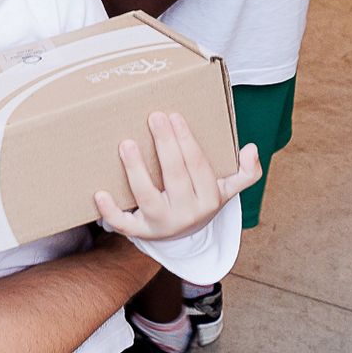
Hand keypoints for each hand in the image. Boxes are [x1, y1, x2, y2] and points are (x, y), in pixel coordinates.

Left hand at [93, 112, 262, 240]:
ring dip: (136, 170)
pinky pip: (124, 224)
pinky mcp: (140, 232)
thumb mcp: (226, 189)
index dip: (186, 141)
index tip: (174, 115)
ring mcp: (161, 224)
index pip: (198, 166)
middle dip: (165, 145)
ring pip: (148, 197)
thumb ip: (246, 172)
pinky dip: (110, 211)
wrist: (183, 237)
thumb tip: (252, 149)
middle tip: (154, 117)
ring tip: (126, 143)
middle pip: (175, 176)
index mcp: (209, 200)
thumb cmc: (200, 199)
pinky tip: (99, 192)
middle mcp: (187, 214)